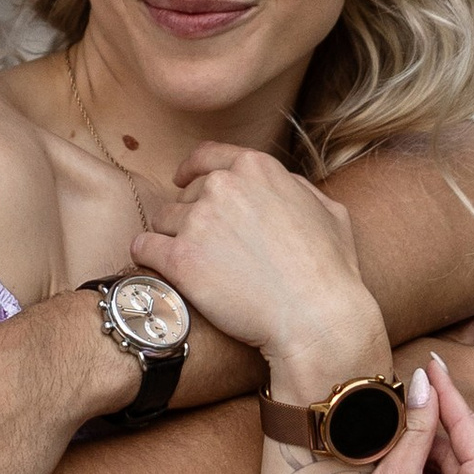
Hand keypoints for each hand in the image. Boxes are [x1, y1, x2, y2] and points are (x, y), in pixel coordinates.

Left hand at [132, 145, 376, 383]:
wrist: (316, 317)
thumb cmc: (330, 271)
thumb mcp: (329, 211)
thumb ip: (297, 189)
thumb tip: (283, 185)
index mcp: (256, 167)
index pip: (206, 156)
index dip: (191, 169)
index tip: (181, 180)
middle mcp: (222, 186)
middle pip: (186, 194)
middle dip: (192, 216)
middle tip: (208, 246)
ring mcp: (198, 221)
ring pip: (163, 221)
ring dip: (172, 239)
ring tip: (193, 267)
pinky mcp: (180, 258)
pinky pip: (143, 247)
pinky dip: (147, 257)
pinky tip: (157, 269)